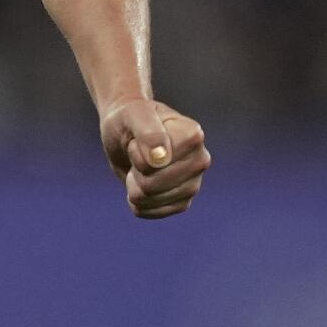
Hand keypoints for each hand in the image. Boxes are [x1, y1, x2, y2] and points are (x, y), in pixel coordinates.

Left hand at [99, 97, 210, 218]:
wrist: (126, 132)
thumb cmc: (129, 119)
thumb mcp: (132, 115)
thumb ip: (147, 132)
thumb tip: (161, 158)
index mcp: (192, 135)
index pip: (156, 162)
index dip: (137, 152)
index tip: (139, 138)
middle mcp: (200, 160)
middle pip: (152, 185)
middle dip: (135, 170)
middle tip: (137, 152)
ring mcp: (194, 183)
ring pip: (151, 199)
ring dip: (134, 185)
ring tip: (140, 166)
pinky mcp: (183, 202)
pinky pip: (151, 212)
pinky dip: (137, 200)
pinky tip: (140, 183)